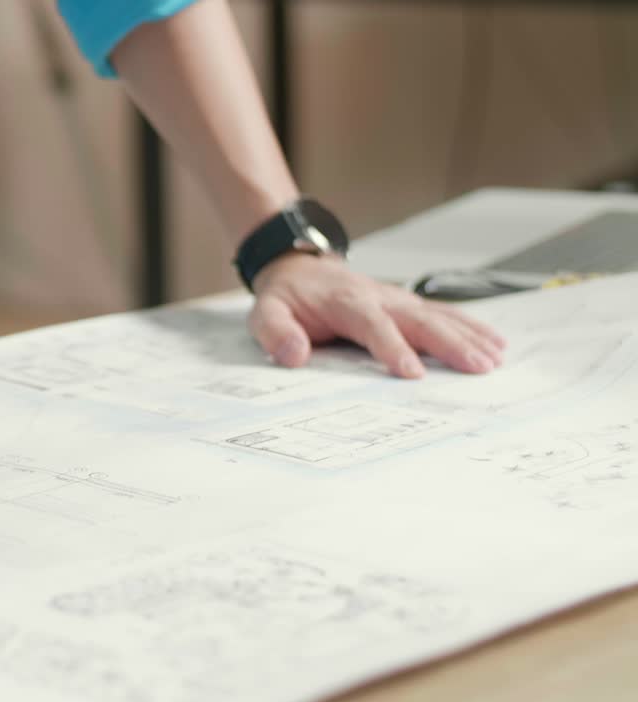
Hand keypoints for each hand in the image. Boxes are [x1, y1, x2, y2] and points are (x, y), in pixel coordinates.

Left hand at [248, 253, 506, 377]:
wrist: (299, 269)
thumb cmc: (287, 297)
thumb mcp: (266, 313)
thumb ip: (276, 333)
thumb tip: (292, 355)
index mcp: (346, 302)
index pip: (372, 326)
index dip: (392, 348)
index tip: (411, 373)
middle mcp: (379, 298)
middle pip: (418, 320)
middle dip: (449, 344)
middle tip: (477, 367)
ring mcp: (398, 300)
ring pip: (439, 316)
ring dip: (468, 337)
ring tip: (494, 359)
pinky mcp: (408, 305)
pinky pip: (445, 315)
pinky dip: (471, 327)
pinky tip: (495, 342)